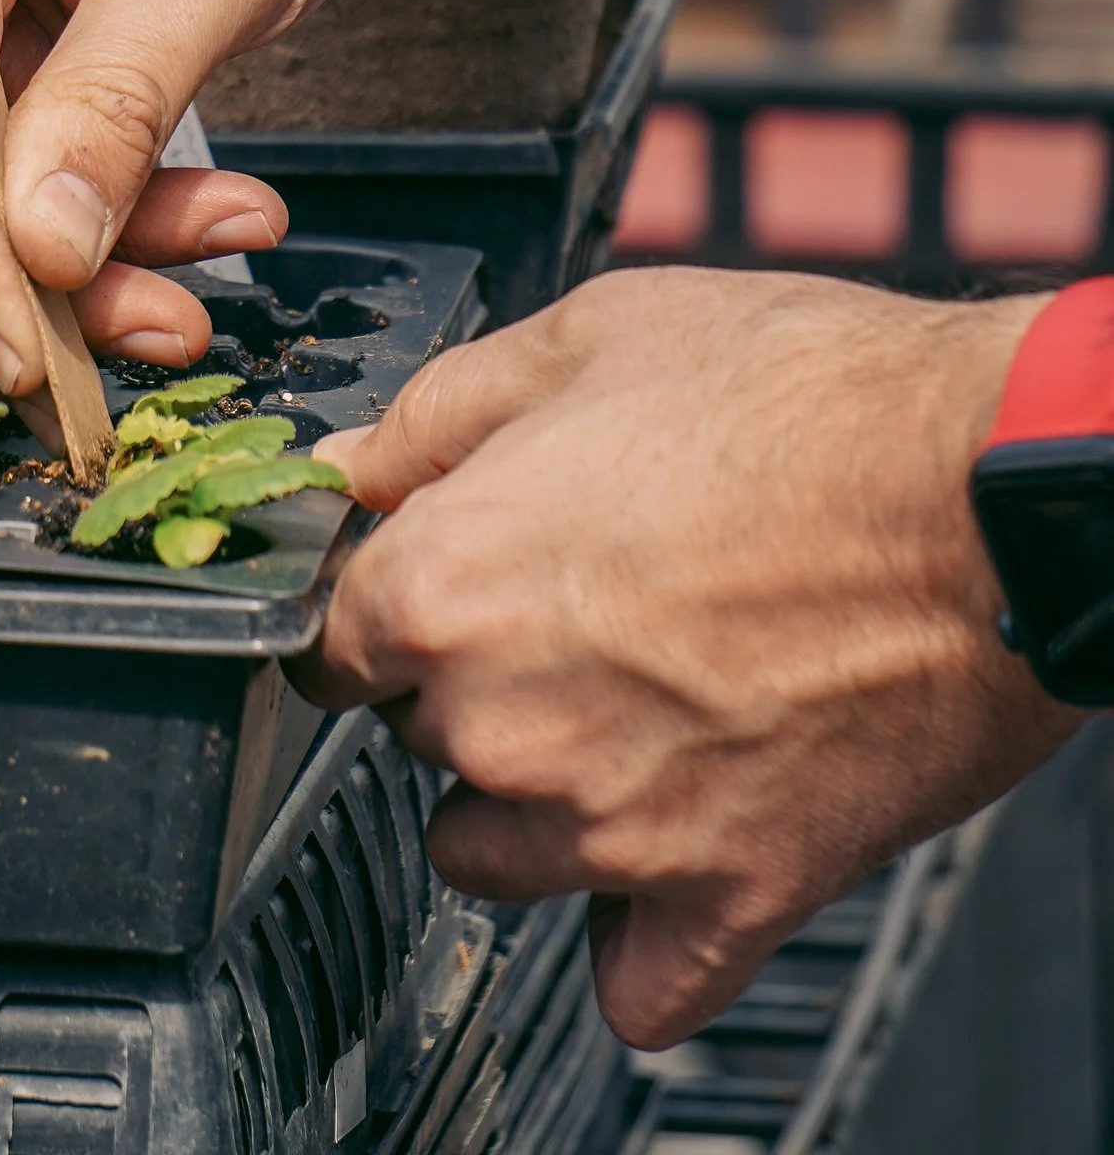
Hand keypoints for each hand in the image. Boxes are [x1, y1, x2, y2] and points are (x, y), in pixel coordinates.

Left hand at [293, 267, 1082, 1046]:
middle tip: (568, 610)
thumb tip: (349, 461)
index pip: (333, 634)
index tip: (434, 578)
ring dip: (525, 803)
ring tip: (613, 716)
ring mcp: (611, 827)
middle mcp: (501, 723)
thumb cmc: (803, 397)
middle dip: (465, 679)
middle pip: (416, 734)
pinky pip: (634, 984)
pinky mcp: (729, 894)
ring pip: (487, 858)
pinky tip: (662, 863)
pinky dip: (636, 937)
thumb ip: (436, 414)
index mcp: (447, 583)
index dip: (385, 595)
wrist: (989, 485)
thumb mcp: (588, 338)